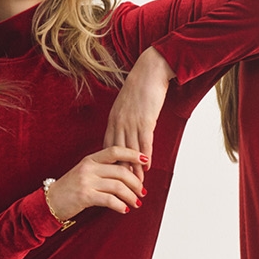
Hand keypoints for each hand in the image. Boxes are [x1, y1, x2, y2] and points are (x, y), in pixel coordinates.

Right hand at [46, 146, 146, 221]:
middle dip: (136, 182)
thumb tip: (127, 173)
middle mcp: (89, 167)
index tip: (145, 160)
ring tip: (136, 203)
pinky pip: (109, 200)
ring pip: (118, 186)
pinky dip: (120, 205)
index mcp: (90, 159)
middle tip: (142, 191)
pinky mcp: (85, 196)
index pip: (115, 151)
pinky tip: (124, 209)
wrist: (50, 201)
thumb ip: (103, 169)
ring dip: (131, 196)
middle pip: (121, 171)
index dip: (132, 154)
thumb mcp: (85, 172)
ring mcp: (86, 181)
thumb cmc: (71, 188)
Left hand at [103, 47, 174, 179]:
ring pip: (130, 152)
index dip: (110, 164)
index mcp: (113, 120)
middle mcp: (119, 123)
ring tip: (137, 184)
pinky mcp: (145, 120)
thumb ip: (124, 121)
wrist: (150, 71)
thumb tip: (126, 134)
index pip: (108, 147)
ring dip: (133, 169)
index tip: (111, 177)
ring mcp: (131, 122)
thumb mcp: (126, 105)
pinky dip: (145, 156)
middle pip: (117, 154)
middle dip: (120, 173)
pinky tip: (146, 167)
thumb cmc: (140, 87)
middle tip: (123, 187)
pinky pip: (144, 143)